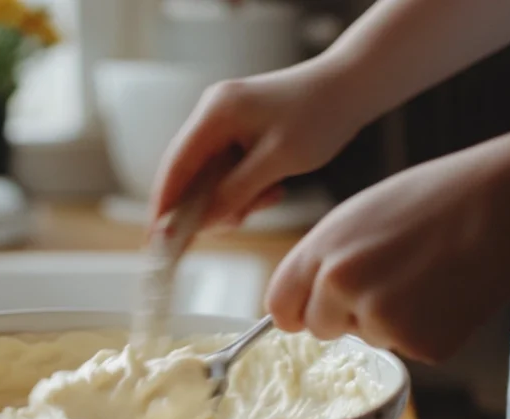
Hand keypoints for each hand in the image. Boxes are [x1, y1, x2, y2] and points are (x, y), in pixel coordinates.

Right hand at [150, 58, 360, 226]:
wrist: (352, 86)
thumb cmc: (320, 116)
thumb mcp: (277, 161)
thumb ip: (235, 192)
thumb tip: (201, 222)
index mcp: (215, 113)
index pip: (175, 167)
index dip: (163, 207)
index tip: (157, 241)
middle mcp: (212, 114)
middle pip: (188, 175)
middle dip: (207, 206)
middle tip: (235, 223)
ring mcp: (224, 122)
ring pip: (211, 177)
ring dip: (233, 198)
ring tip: (267, 198)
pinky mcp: (239, 131)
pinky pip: (228, 171)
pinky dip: (245, 188)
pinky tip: (272, 189)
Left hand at [265, 141, 509, 363]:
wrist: (509, 202)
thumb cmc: (431, 201)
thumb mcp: (355, 217)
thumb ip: (319, 262)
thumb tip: (294, 310)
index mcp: (320, 253)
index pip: (279, 309)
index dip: (298, 308)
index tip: (313, 305)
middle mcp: (341, 289)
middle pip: (319, 328)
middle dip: (344, 313)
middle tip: (390, 275)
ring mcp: (381, 320)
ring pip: (366, 337)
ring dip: (388, 318)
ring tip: (425, 274)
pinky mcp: (421, 344)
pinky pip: (408, 348)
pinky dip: (425, 330)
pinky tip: (448, 292)